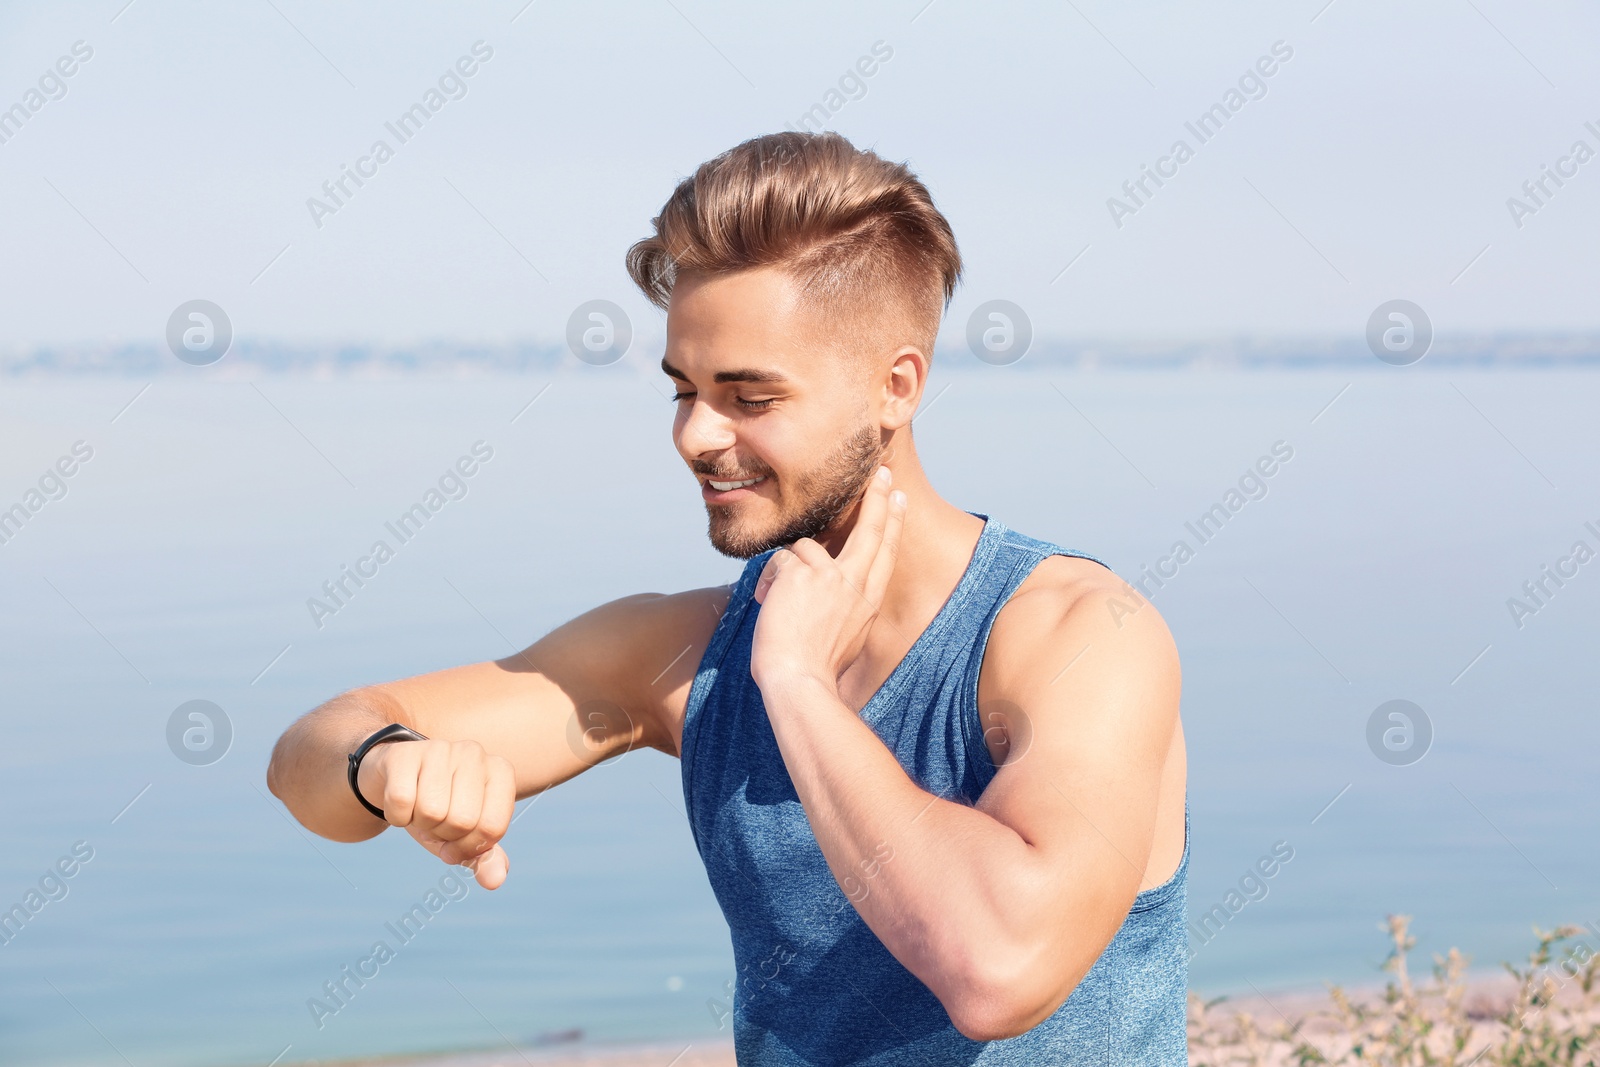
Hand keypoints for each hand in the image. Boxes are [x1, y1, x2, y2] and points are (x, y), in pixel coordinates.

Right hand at [358, 738, 515, 889]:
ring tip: (419, 808)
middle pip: (462, 821)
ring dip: (419, 824)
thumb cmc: (439, 808)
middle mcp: (475, 753)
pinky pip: (401, 801)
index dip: (469, 848)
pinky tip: (401, 803)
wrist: (395, 780)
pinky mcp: (404, 754)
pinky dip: (396, 816)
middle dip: (443, 835)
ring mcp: (439, 748)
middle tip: (435, 821)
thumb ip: (484, 858)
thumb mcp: (463, 836)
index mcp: (500, 771)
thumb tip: (494, 880)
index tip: (456, 842)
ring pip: (431, 811)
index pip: (492, 827)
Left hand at [750, 465, 907, 694]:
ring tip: (777, 603)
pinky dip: (769, 582)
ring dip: (785, 572)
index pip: (885, 554)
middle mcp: (856, 585)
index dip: (892, 524)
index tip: (898, 499)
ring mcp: (831, 576)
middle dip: (878, 499)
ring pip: (805, 548)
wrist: (799, 679)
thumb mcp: (844, 637)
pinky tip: (768, 604)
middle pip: (871, 530)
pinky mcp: (803, 572)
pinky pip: (779, 561)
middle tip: (883, 474)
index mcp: (869, 602)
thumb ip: (843, 607)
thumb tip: (831, 591)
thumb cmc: (814, 668)